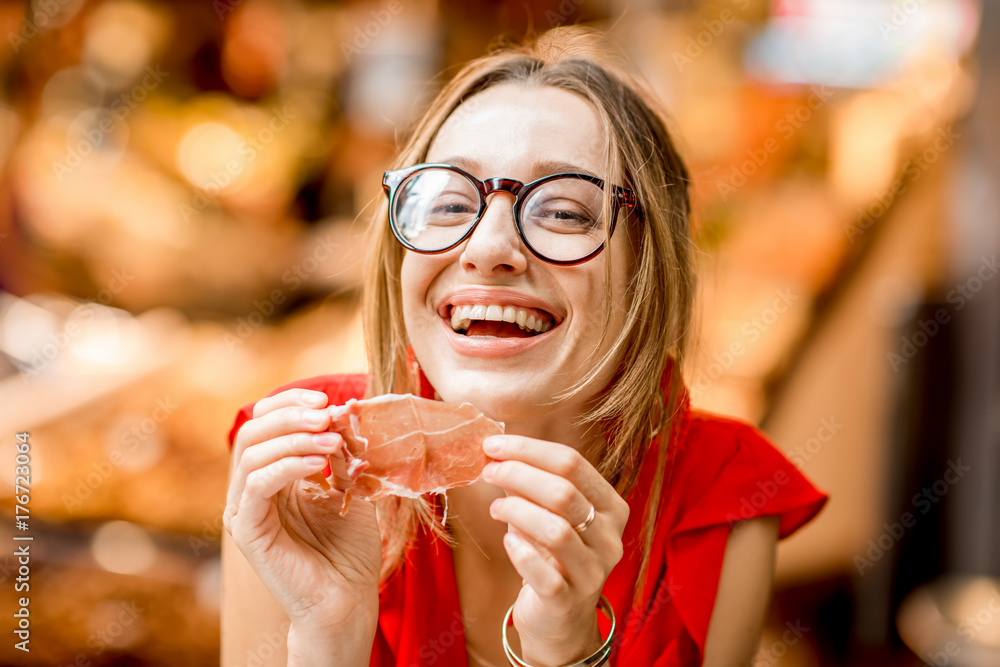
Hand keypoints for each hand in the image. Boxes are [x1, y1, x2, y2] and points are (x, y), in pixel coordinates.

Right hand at [224, 389, 381, 634]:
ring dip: (295, 438)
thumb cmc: (350, 547)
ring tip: (334, 440)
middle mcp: (252, 488)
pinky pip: (257, 485)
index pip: (265, 421)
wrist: (348, 598)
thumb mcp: (350, 485)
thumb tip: (341, 409)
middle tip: (328, 413)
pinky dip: (288, 466)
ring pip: (252, 453)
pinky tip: (320, 462)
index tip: (328, 399)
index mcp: (273, 474)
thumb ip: (341, 450)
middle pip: (253, 430)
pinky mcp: (247, 531)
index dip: (292, 402)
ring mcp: (245, 509)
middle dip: (292, 415)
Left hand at [481, 434, 628, 665]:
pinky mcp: (568, 601)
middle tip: (488, 471)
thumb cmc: (551, 555)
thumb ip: (531, 482)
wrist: (559, 618)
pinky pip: (545, 573)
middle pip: (564, 492)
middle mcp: (610, 538)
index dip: (529, 449)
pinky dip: (521, 552)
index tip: (493, 444)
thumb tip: (496, 449)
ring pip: (556, 530)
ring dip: (517, 510)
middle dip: (519, 474)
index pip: (573, 462)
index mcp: (611, 507)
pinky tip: (508, 540)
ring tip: (495, 506)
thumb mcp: (549, 514)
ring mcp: (593, 572)